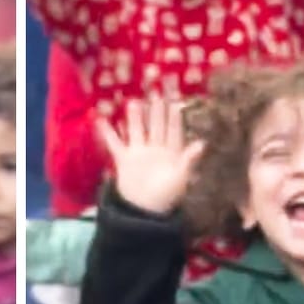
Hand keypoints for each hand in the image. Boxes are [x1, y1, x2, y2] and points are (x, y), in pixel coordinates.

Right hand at [98, 98, 203, 214]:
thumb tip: (202, 144)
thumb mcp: (181, 177)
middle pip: (155, 125)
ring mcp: (139, 152)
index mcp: (171, 152)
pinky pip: (115, 143)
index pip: (173, 130)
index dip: (174, 116)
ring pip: (137, 130)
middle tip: (155, 91)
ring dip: (135, 117)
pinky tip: (101, 120)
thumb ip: (189, 159)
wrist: (145, 212)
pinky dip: (108, 132)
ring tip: (133, 101)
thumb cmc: (167, 195)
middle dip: (155, 109)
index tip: (175, 100)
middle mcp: (155, 148)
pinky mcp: (124, 159)